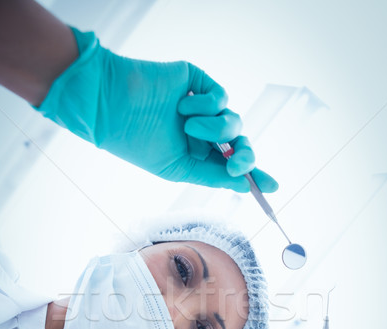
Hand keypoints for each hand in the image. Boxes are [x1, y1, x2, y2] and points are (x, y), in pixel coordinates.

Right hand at [36, 28, 277, 192]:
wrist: (113, 108)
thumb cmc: (137, 143)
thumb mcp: (178, 169)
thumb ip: (213, 175)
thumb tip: (245, 184)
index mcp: (195, 155)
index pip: (230, 164)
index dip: (253, 174)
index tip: (273, 187)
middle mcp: (201, 132)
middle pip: (239, 144)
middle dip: (244, 156)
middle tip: (237, 164)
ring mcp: (201, 108)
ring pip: (233, 121)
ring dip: (215, 128)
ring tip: (188, 126)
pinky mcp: (198, 83)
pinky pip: (221, 97)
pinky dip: (207, 105)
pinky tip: (183, 105)